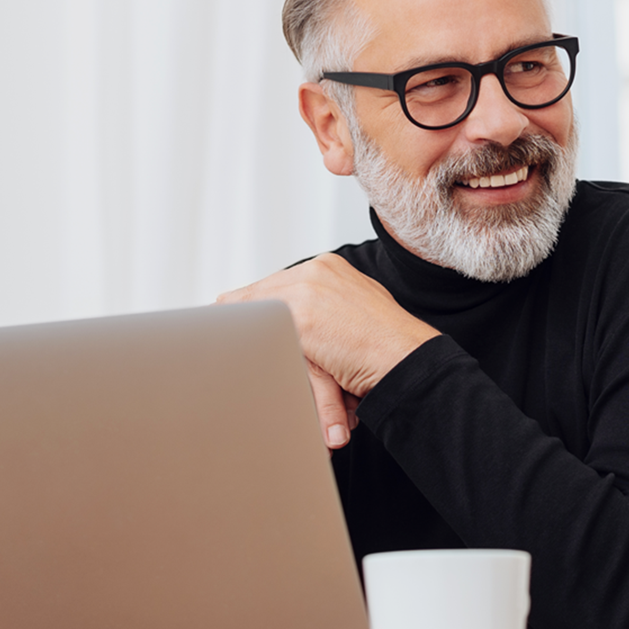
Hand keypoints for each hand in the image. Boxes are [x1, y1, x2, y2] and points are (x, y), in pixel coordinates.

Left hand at [218, 254, 439, 447]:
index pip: (278, 282)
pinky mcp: (301, 318)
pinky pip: (257, 329)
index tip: (241, 316)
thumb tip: (302, 322)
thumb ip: (327, 309)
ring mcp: (307, 291)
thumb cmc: (389, 348)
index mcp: (329, 268)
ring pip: (251, 308)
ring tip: (225, 336)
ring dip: (241, 329)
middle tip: (221, 326)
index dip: (259, 304)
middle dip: (241, 314)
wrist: (408, 360)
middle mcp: (316, 272)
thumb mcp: (356, 313)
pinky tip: (235, 347)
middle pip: (258, 292)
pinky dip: (245, 341)